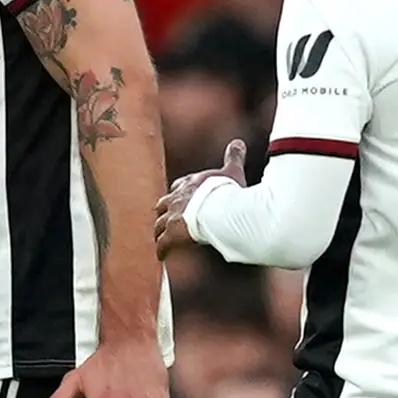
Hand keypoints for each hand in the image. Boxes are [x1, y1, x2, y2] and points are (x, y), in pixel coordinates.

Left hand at [155, 139, 247, 258]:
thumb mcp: (232, 171)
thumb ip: (233, 157)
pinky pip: (163, 243)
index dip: (178, 193)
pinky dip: (161, 249)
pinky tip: (161, 256)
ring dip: (159, 231)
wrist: (219, 208)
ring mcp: (172, 216)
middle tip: (164, 218)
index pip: (179, 186)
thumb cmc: (227, 190)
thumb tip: (238, 142)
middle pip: (163, 204)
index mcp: (189, 183)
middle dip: (163, 211)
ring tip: (159, 238)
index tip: (178, 197)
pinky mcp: (172, 233)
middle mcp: (176, 198)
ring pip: (159, 224)